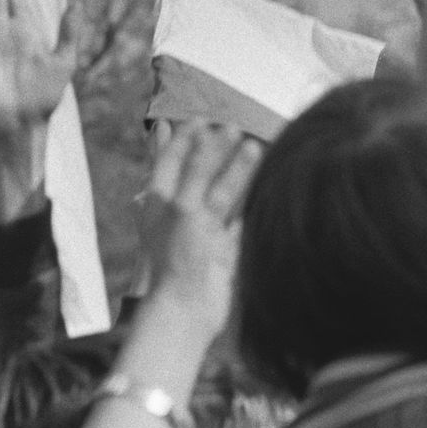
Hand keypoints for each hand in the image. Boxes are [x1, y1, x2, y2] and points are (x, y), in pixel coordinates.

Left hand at [135, 122, 264, 317]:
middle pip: (198, 173)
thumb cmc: (178, 257)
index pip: (170, 160)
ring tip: (254, 146)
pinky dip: (251, 202)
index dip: (181, 139)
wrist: (188, 309)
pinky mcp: (225, 248)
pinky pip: (240, 219)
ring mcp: (205, 230)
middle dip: (213, 151)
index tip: (197, 119)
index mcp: (161, 202)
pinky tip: (266, 184)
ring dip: (238, 170)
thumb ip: (198, 169)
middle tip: (231, 126)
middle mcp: (181, 213)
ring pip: (223, 192)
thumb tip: (209, 133)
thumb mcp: (186, 205)